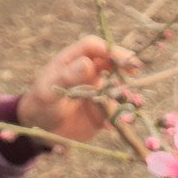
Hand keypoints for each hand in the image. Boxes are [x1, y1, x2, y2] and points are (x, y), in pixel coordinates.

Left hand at [15, 35, 137, 143]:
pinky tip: (125, 120)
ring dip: (129, 90)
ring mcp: (98, 90)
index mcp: (72, 60)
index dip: (110, 49)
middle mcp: (88, 72)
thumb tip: (88, 63)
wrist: (40, 131)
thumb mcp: (48, 92)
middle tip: (137, 71)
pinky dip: (125, 113)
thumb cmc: (39, 105)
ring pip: (119, 85)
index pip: (93, 46)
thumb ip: (67, 78)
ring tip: (135, 100)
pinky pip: (119, 109)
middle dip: (126, 65)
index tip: (124, 59)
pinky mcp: (104, 110)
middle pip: (112, 62)